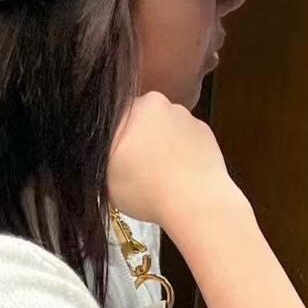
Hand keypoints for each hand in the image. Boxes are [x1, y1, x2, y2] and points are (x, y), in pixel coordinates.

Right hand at [108, 91, 234, 228]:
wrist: (196, 203)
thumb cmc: (148, 189)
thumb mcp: (104, 174)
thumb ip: (101, 153)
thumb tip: (101, 149)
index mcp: (136, 106)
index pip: (118, 117)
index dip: (115, 140)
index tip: (116, 160)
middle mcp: (162, 104)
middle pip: (143, 120)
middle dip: (139, 140)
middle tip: (136, 170)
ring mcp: (187, 118)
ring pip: (166, 130)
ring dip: (161, 147)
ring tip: (159, 177)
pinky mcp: (206, 133)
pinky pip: (187, 141)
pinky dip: (182, 154)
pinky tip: (178, 176)